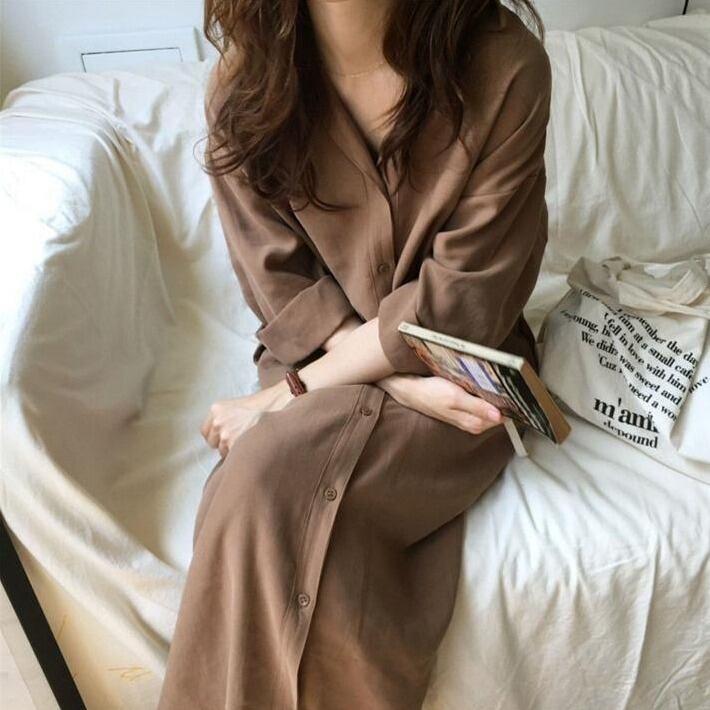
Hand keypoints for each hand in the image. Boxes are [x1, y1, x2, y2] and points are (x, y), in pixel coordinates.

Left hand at [200, 380, 292, 456]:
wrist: (278, 406)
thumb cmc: (261, 406)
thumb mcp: (236, 406)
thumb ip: (224, 418)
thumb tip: (220, 435)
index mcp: (216, 409)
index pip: (205, 431)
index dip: (216, 435)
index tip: (224, 436)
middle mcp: (218, 422)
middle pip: (212, 442)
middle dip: (223, 443)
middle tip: (239, 438)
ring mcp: (226, 435)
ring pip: (222, 451)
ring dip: (232, 450)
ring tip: (248, 440)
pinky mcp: (235, 446)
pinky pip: (233, 457)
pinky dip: (241, 454)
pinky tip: (251, 445)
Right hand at [376, 373, 502, 434]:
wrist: (412, 391)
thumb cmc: (431, 394)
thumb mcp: (455, 398)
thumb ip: (477, 407)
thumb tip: (499, 416)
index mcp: (474, 423)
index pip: (503, 416)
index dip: (509, 403)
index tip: (512, 389)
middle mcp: (474, 422)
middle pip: (499, 412)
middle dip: (502, 398)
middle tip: (503, 381)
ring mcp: (470, 416)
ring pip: (490, 406)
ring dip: (492, 394)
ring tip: (492, 380)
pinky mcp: (465, 409)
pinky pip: (482, 403)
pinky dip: (484, 393)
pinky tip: (480, 384)